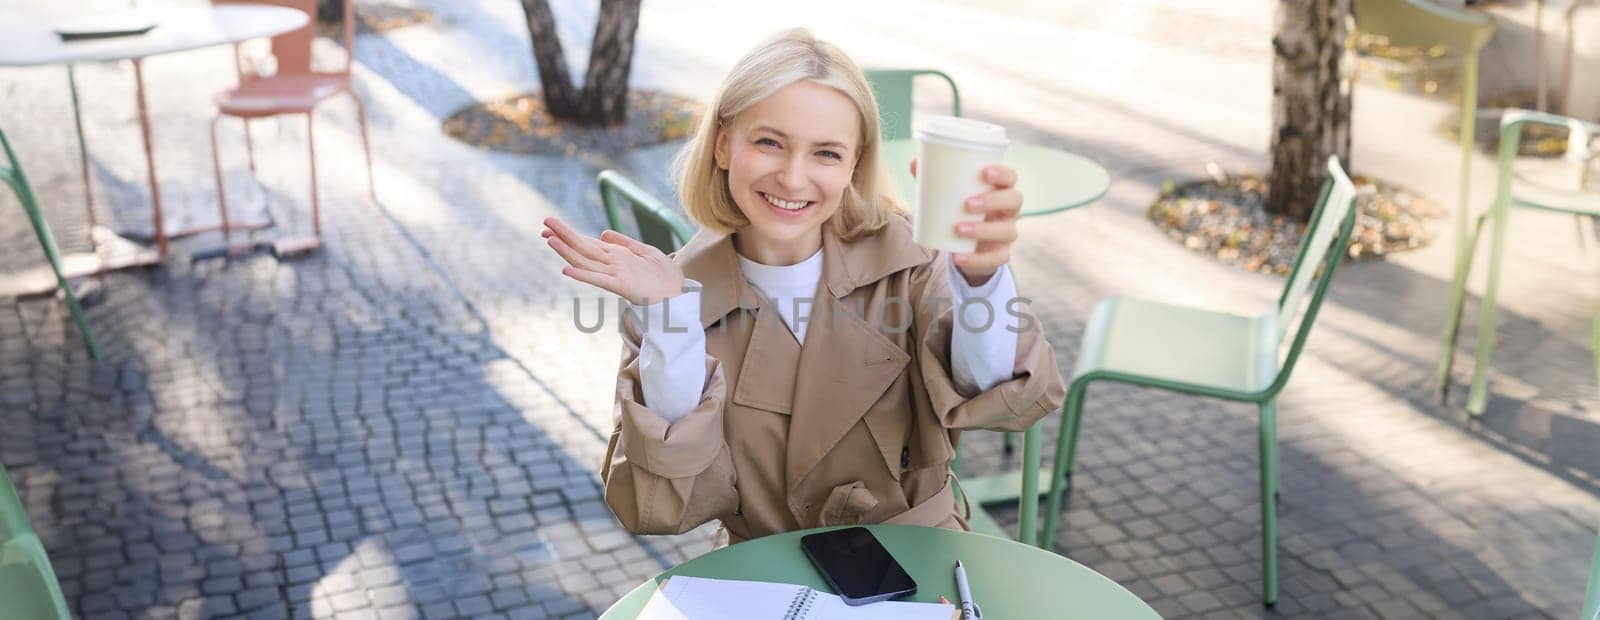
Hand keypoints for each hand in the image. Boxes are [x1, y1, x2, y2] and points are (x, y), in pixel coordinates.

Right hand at [542, 217, 685, 304]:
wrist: (679, 296)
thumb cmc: (664, 276)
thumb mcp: (646, 251)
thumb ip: (624, 242)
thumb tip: (603, 233)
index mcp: (615, 255)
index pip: (587, 243)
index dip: (569, 235)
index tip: (550, 227)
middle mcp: (611, 264)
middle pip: (582, 248)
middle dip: (563, 236)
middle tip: (543, 224)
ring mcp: (614, 274)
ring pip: (586, 261)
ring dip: (567, 251)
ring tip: (550, 240)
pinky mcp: (621, 285)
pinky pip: (599, 279)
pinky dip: (583, 274)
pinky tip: (566, 270)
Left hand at [910, 159, 1021, 285]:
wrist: (968, 246)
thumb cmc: (962, 211)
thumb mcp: (950, 195)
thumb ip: (935, 179)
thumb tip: (915, 163)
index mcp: (1000, 190)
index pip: (1011, 177)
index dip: (1002, 174)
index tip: (985, 172)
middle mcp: (1009, 211)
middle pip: (1014, 200)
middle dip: (993, 201)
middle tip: (968, 204)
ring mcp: (1006, 233)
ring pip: (1006, 231)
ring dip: (983, 230)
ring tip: (958, 228)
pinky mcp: (1000, 255)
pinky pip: (995, 259)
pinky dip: (976, 259)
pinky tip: (959, 256)